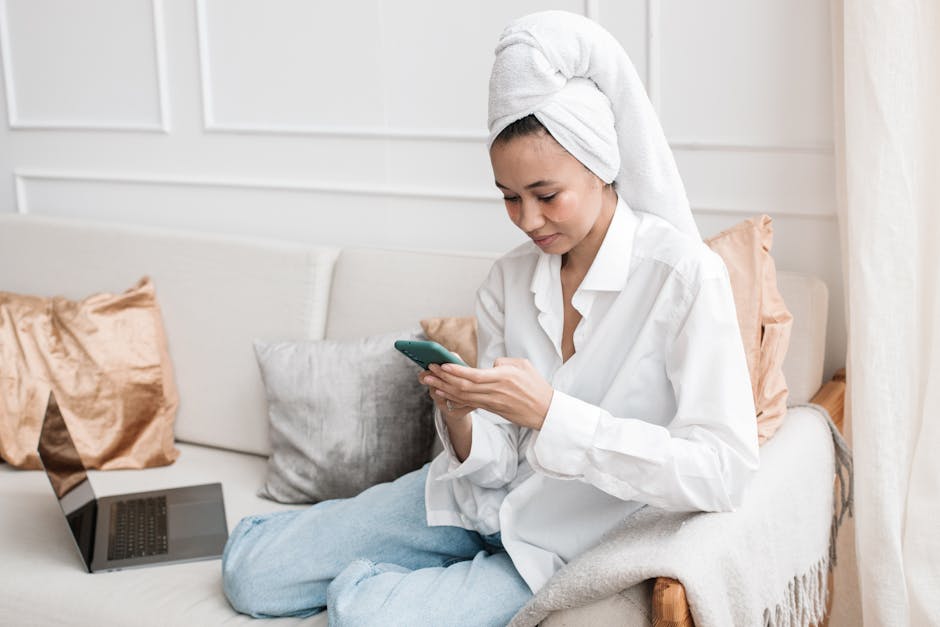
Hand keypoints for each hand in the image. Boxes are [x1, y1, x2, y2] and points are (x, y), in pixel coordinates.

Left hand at [423, 357, 553, 429]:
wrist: (544, 411)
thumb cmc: (536, 385)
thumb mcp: (523, 365)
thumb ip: (503, 362)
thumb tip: (489, 365)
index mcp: (503, 377)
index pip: (474, 375)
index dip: (457, 371)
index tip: (442, 365)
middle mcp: (495, 391)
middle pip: (464, 386)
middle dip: (443, 378)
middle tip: (428, 370)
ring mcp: (492, 402)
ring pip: (463, 396)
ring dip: (444, 388)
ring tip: (429, 380)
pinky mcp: (491, 409)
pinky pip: (468, 403)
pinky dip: (453, 397)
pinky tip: (442, 392)